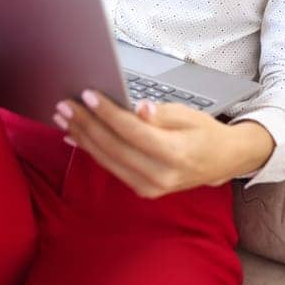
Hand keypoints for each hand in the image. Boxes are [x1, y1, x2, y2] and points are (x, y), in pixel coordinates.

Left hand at [54, 90, 275, 198]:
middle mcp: (160, 177)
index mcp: (175, 155)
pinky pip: (111, 167)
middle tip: (65, 104)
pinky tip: (74, 136)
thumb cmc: (205, 133)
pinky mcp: (141, 189)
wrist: (222, 162)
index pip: (133, 132)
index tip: (88, 94)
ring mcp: (149, 187)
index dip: (108, 112)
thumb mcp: (189, 115)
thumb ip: (161, 114)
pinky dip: (91, 150)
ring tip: (63, 117)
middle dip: (86, 124)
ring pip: (107, 159)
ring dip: (82, 137)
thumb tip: (140, 110)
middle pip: (114, 147)